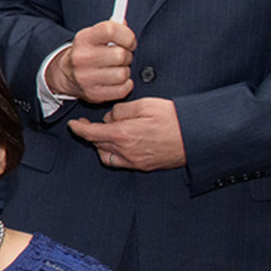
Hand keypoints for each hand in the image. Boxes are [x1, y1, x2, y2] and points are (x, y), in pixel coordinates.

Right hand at [49, 20, 136, 104]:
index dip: (127, 35)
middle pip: (120, 54)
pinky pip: (123, 89)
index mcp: (84, 39)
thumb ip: (111, 27)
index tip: (129, 41)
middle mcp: (82, 57)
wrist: (65, 74)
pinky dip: (124, 85)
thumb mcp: (93, 35)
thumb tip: (124, 21)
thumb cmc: (87, 52)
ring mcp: (86, 77)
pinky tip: (116, 80)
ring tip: (116, 69)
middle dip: (126, 56)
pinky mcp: (93, 93)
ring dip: (124, 71)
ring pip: (123, 73)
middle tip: (121, 56)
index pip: (111, 30)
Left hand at [70, 98, 185, 170]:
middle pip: (98, 145)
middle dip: (90, 134)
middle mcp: (126, 152)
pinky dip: (114, 154)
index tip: (73, 124)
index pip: (91, 134)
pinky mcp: (145, 166)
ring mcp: (135, 161)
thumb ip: (121, 111)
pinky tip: (119, 144)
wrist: (197, 136)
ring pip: (107, 157)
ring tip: (104, 134)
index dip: (78, 129)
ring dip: (101, 146)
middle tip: (87, 125)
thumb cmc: (174, 117)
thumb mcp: (144, 105)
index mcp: (123, 135)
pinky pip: (121, 163)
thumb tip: (110, 118)